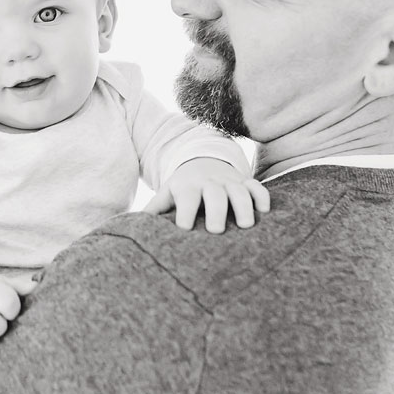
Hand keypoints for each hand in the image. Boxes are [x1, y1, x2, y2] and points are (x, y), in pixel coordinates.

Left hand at [142, 157, 269, 232]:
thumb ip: (153, 210)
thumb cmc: (182, 188)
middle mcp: (210, 182)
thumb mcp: (167, 194)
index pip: (186, 198)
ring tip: (246, 226)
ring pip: (239, 191)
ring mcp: (230, 181)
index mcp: (187, 186)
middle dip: (216, 210)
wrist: (203, 161)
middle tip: (217, 231)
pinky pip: (257, 187)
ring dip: (244, 206)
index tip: (184, 229)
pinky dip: (262, 197)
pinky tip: (265, 212)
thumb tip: (128, 228)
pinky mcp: (246, 182)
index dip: (185, 212)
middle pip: (215, 194)